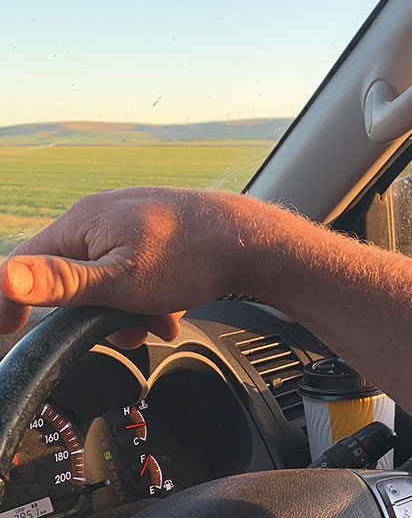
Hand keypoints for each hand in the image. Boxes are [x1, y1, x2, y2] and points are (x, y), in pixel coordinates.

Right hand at [0, 187, 253, 347]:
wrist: (252, 242)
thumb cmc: (189, 256)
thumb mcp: (118, 280)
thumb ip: (60, 283)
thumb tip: (4, 279)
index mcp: (82, 222)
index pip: (26, 263)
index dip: (15, 300)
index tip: (11, 332)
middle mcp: (103, 214)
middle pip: (73, 276)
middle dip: (95, 313)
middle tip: (123, 329)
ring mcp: (133, 222)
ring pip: (110, 279)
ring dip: (128, 310)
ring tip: (156, 321)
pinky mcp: (159, 232)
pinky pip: (138, 272)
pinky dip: (149, 298)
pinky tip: (170, 312)